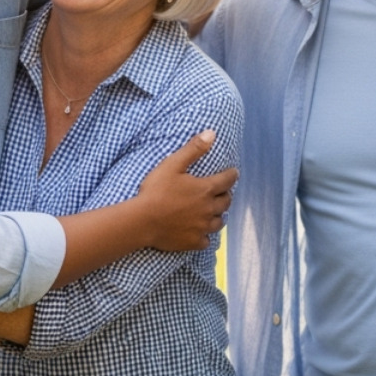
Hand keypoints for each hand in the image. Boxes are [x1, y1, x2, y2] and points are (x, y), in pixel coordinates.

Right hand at [134, 130, 238, 250]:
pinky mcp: (194, 242)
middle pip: (226, 202)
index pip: (228, 180)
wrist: (142, 221)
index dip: (232, 175)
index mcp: (205, 189)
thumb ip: (193, 149)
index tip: (233, 173)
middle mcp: (208, 209)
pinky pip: (206, 240)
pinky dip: (205, 236)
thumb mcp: (172, 164)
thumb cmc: (155, 190)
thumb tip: (212, 133)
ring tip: (214, 212)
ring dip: (218, 215)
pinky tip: (201, 233)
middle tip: (222, 192)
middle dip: (225, 195)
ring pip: (219, 222)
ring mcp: (202, 227)